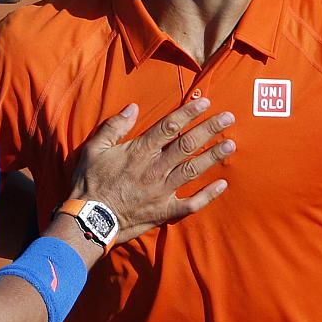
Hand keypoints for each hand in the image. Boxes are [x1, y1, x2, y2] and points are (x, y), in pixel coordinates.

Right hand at [68, 98, 234, 242]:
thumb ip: (114, 127)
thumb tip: (133, 108)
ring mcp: (162, 191)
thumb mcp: (94, 149)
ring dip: (213, 156)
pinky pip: (191, 204)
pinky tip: (222, 185)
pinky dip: (208, 195)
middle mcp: (155, 169)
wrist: (89, 219)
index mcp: (139, 152)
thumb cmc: (89, 183)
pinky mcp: (164, 211)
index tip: (205, 102)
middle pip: (188, 145)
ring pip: (193, 170)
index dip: (188, 113)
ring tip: (231, 144)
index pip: (169, 127)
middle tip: (229, 117)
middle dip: (210, 129)